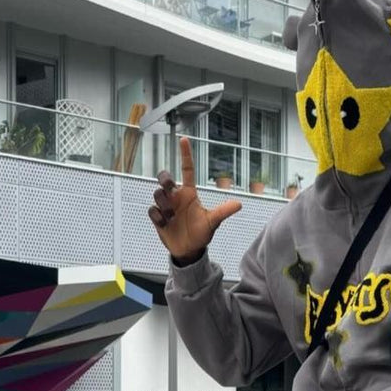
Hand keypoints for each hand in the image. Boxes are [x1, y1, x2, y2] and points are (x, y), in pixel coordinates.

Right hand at [148, 137, 241, 262]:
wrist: (189, 250)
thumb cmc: (201, 233)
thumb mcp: (213, 222)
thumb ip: (223, 212)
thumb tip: (239, 204)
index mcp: (189, 193)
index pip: (187, 169)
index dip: (186, 154)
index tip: (184, 139)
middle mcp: (176, 197)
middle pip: (164, 178)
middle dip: (164, 179)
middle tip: (170, 188)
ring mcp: (166, 206)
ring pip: (157, 194)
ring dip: (164, 204)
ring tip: (173, 217)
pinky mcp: (157, 217)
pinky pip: (152, 210)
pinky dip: (158, 216)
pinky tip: (165, 223)